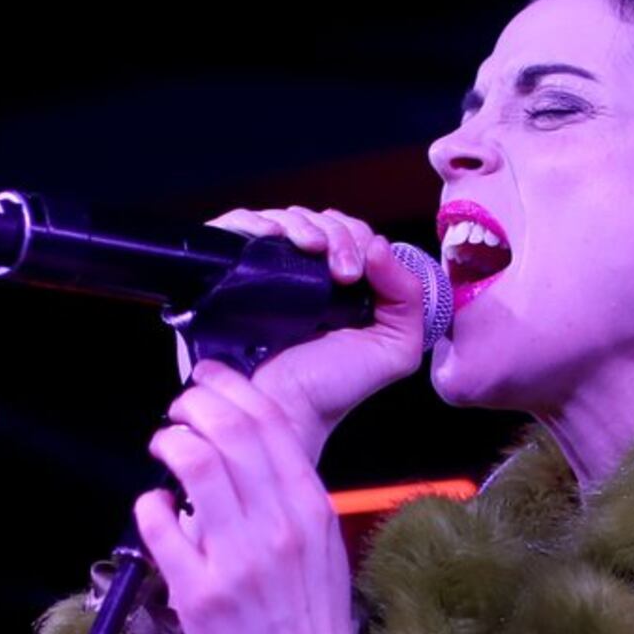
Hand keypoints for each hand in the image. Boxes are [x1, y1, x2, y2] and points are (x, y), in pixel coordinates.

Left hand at [137, 364, 387, 633]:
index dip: (232, 390)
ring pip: (196, 467)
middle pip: (231, 434)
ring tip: (162, 444)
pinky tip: (152, 506)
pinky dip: (150, 505)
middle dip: (195, 405)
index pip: (271, 427)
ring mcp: (238, 559)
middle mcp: (279, 528)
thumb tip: (247, 466)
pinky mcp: (201, 594)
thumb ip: (291, 509)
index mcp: (312, 514)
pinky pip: (163, 527)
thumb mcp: (321, 559)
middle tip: (177, 408)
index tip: (209, 379)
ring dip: (170, 442)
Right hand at [204, 205, 429, 457]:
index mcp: (337, 283)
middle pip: (316, 221)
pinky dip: (252, 222)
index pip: (347, 233)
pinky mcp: (225, 274)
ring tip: (312, 250)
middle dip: (335, 233)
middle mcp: (298, 273)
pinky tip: (270, 238)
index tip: (356, 273)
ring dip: (301, 224)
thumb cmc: (332, 388)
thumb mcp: (393, 347)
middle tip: (341, 272)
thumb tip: (379, 244)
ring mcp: (260, 272)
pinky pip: (234, 227)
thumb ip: (408, 298)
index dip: (356, 238)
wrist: (281, 414)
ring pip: (280, 219)